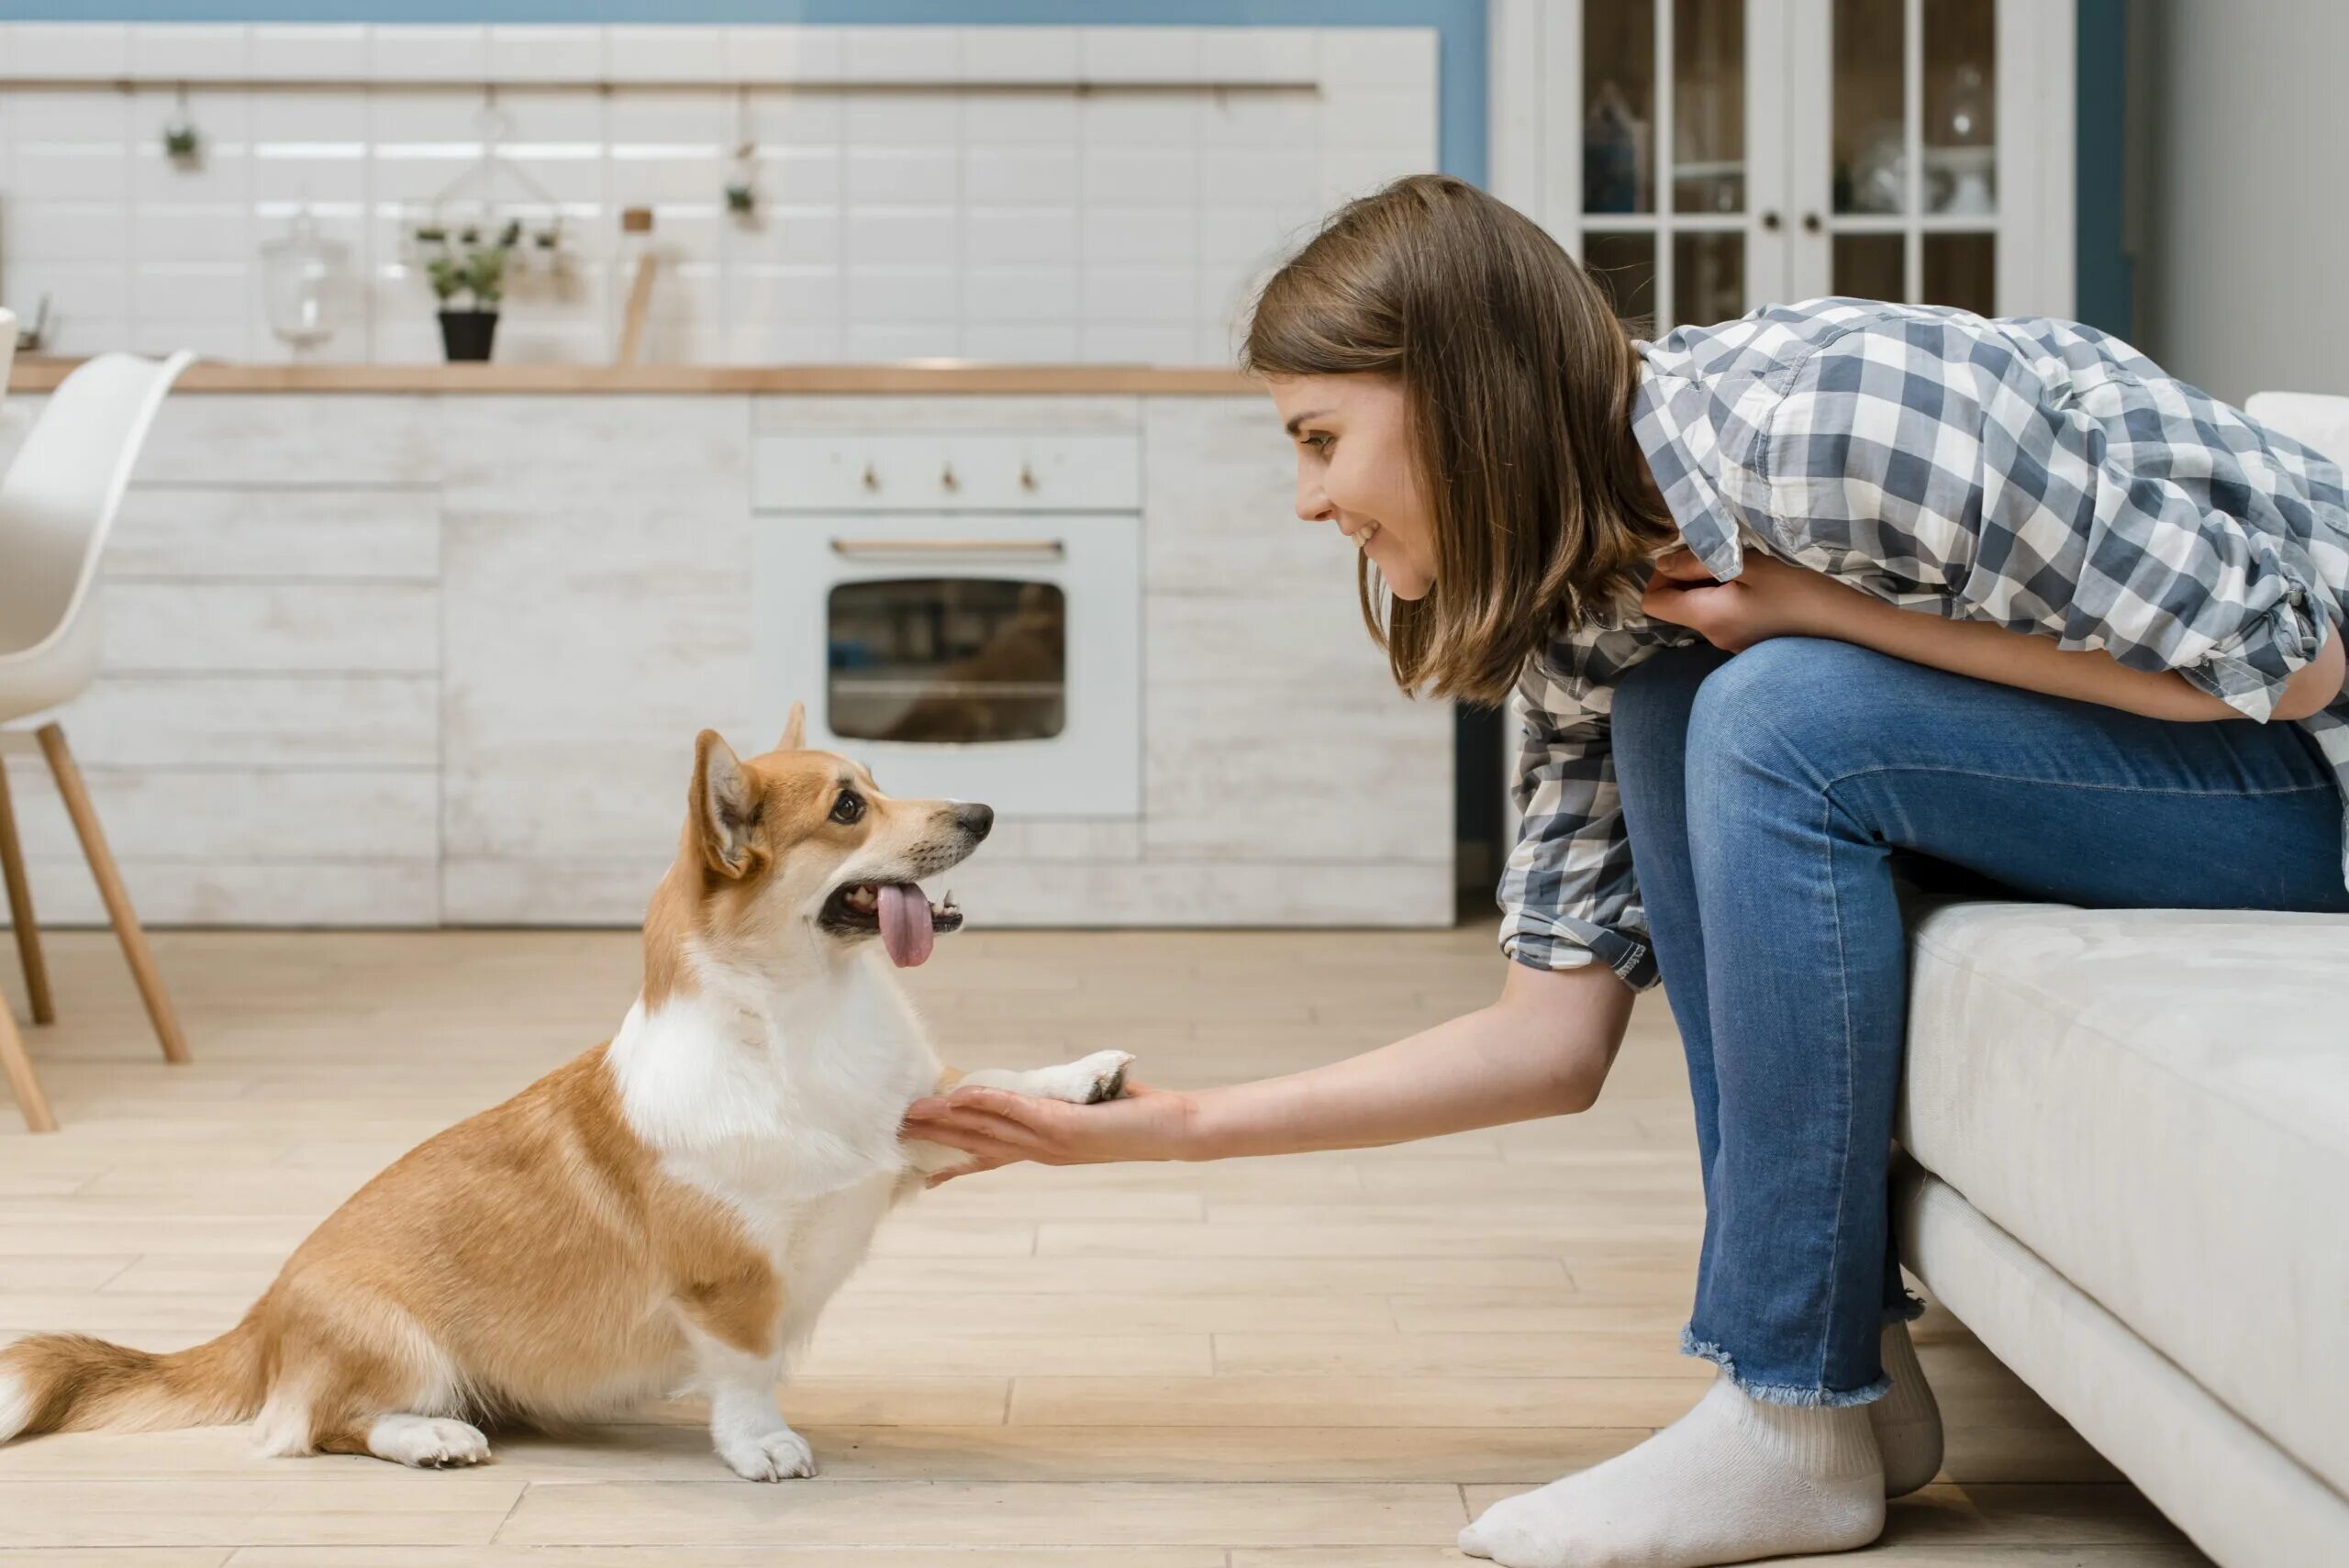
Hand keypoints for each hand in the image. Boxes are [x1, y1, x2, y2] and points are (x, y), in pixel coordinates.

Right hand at [901, 1076, 1199, 1185]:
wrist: (1175, 1130)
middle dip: (936, 1139)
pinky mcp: (1064, 1126)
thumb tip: (1038, 1088)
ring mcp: (1050, 1142)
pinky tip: (959, 1095)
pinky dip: (985, 1101)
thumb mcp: (1087, 1107)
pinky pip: (1015, 1109)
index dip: (955, 1163)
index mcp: (1045, 1150)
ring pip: (986, 1130)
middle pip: (976, 1145)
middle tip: (895, 1131)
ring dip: (948, 1120)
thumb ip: (1059, 1100)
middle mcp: (1042, 1151)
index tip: (923, 1172)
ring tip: (912, 1113)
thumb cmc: (1138, 1115)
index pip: (990, 1158)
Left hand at [1639, 547, 1851, 652]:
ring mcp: (1733, 643)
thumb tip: (1664, 563)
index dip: (1660, 575)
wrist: (1850, 624)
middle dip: (1688, 575)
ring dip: (1712, 583)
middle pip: (1677, 605)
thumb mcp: (1750, 565)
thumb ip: (1701, 561)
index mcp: (1708, 617)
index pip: (1653, 603)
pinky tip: (1760, 583)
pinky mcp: (1752, 642)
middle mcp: (1714, 636)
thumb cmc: (1803, 590)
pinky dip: (1731, 595)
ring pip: (1702, 608)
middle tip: (1720, 552)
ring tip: (1744, 565)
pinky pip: (1726, 615)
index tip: (1688, 554)